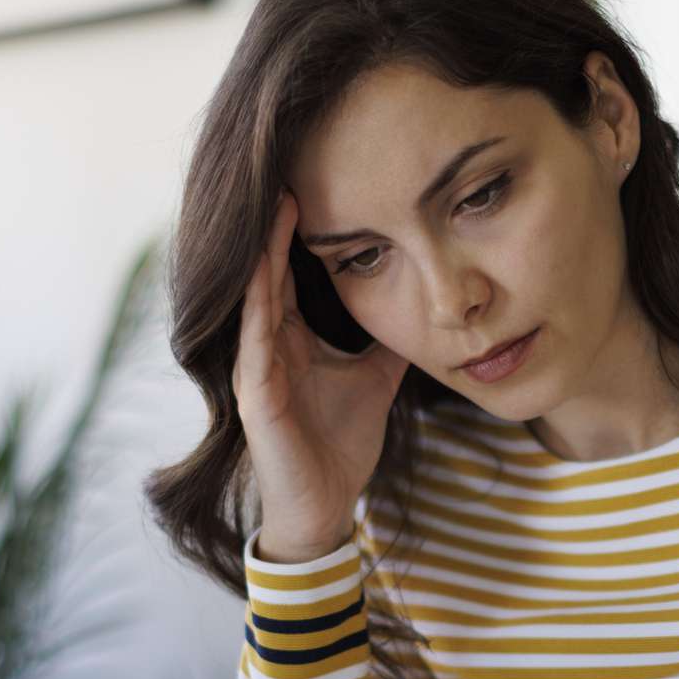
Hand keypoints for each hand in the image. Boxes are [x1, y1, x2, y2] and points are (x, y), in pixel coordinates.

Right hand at [234, 190, 409, 561]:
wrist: (326, 507)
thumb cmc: (341, 446)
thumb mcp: (376, 379)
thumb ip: (388, 342)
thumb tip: (422, 305)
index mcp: (292, 339)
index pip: (289, 273)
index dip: (297, 233)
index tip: (313, 184)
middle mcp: (268, 347)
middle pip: (268, 273)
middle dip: (278, 227)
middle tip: (289, 171)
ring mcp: (257, 370)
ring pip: (257, 298)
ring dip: (265, 253)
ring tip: (279, 206)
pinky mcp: (257, 397)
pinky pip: (256, 341)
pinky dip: (258, 306)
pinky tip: (264, 273)